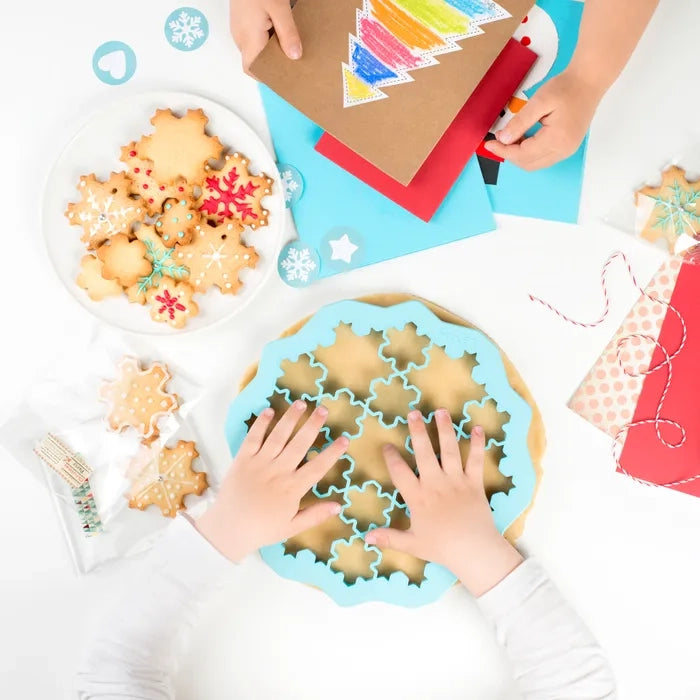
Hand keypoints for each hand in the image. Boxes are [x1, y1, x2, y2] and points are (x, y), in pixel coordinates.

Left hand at [196, 401, 347, 561]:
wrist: (228, 529)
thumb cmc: (262, 529)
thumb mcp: (292, 528)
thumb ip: (315, 515)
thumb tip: (339, 505)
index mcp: (292, 489)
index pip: (318, 467)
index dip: (332, 452)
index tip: (345, 439)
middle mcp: (278, 472)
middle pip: (299, 444)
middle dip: (313, 425)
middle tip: (323, 409)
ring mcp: (259, 464)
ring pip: (278, 436)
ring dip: (290, 418)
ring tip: (301, 403)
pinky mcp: (242, 459)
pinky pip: (253, 438)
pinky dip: (261, 423)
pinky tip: (270, 410)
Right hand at [229, 0, 300, 73]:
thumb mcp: (279, 8)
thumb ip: (287, 33)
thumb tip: (295, 56)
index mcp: (249, 39)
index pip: (251, 68)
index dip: (263, 76)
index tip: (280, 77)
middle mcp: (240, 36)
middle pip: (255, 58)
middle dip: (272, 62)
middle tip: (291, 60)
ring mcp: (239, 26)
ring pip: (254, 46)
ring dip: (269, 48)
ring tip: (288, 44)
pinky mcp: (241, 18)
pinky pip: (252, 35)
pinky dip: (265, 37)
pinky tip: (278, 29)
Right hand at [364, 409, 522, 596]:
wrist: (474, 551)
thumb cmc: (442, 548)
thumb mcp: (412, 544)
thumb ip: (389, 538)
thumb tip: (365, 538)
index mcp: (418, 497)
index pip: (399, 472)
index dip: (391, 457)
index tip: (387, 445)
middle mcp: (435, 484)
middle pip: (424, 452)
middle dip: (417, 431)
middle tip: (413, 413)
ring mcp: (456, 481)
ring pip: (449, 450)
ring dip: (445, 429)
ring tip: (441, 411)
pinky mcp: (475, 483)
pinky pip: (476, 460)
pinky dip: (478, 444)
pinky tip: (478, 429)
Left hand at [483, 69, 602, 170]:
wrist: (589, 81)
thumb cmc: (566, 87)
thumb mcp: (539, 101)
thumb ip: (520, 122)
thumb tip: (503, 139)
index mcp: (557, 139)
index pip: (522, 154)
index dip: (503, 151)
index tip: (489, 143)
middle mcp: (563, 150)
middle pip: (528, 164)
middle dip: (510, 155)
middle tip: (498, 139)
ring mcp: (567, 151)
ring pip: (535, 163)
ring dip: (519, 155)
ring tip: (509, 137)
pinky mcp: (567, 147)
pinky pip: (543, 158)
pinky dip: (529, 152)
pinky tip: (522, 139)